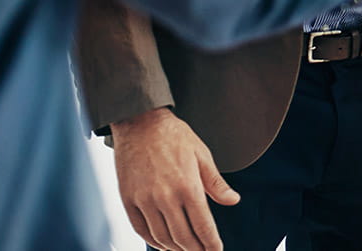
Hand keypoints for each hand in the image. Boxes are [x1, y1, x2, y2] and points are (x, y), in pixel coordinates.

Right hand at [110, 107, 238, 250]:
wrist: (140, 123)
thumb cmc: (174, 136)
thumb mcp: (202, 155)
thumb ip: (216, 183)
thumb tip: (233, 200)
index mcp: (188, 186)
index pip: (203, 226)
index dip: (211, 244)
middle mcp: (165, 197)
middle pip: (183, 237)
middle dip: (196, 250)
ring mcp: (144, 200)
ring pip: (162, 237)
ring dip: (176, 249)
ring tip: (186, 250)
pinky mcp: (128, 200)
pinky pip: (141, 230)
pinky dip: (154, 241)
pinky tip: (163, 244)